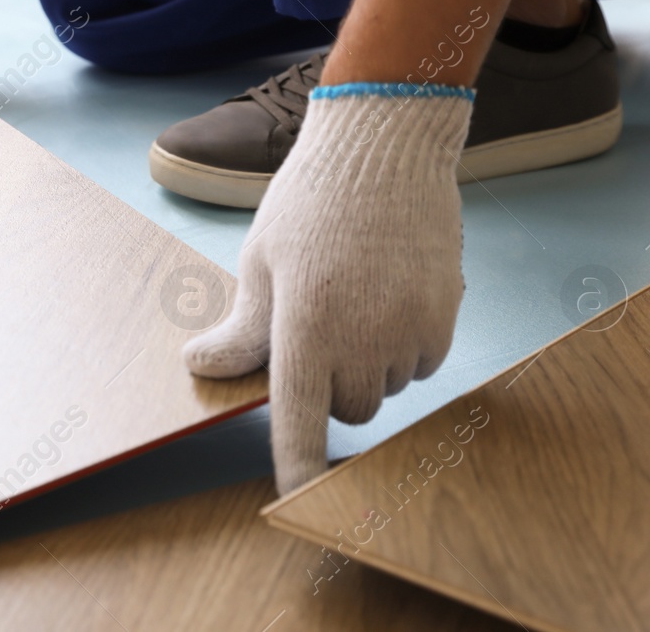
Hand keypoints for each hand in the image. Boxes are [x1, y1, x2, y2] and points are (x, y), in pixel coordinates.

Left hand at [182, 85, 470, 493]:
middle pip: (346, 407)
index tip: (297, 503)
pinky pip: (422, 363)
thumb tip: (202, 369)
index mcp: (306, 324)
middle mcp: (364, 337)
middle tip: (317, 321)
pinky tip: (391, 292)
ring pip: (386, 387)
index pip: (302, 419)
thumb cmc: (311, 201)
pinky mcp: (447, 316)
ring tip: (356, 294)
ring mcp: (412, 329)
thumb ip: (242, 328)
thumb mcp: (260, 261)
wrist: (386, 146)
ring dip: (369, 362)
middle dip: (329, 382)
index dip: (299, 467)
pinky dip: (405, 346)